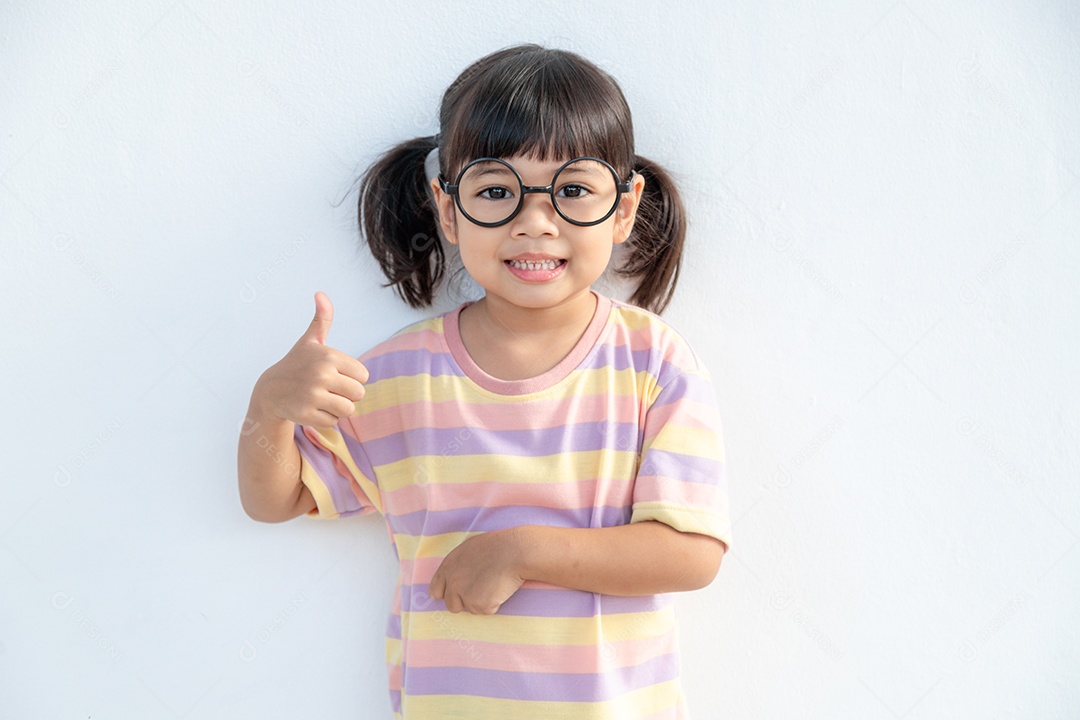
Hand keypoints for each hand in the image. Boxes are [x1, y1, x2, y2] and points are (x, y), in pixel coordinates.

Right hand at [254, 291, 368, 426]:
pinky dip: (326, 418)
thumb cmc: (297, 364)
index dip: (352, 377)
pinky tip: (312, 409)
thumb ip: (322, 319)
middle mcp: (321, 375)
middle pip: (359, 394)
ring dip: (339, 408)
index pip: (363, 375)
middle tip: (329, 389)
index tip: (335, 374)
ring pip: (349, 410)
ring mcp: (313, 396)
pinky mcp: (306, 415)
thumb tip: (320, 294)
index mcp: (328, 356)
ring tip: (323, 399)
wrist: (270, 391)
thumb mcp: (310, 341)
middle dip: (347, 394)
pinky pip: (334, 422)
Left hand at [428, 528, 526, 614]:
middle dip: (465, 602)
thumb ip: (459, 565)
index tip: (457, 594)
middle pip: (452, 605)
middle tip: (482, 590)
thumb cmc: (498, 546)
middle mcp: (453, 581)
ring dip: (481, 602)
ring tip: (494, 585)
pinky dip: (495, 604)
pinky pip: (487, 610)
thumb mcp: (471, 549)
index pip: (435, 589)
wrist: (516, 551)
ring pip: (470, 609)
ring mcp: (464, 594)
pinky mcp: (479, 604)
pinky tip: (501, 588)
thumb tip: (456, 577)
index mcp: (449, 566)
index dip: (446, 593)